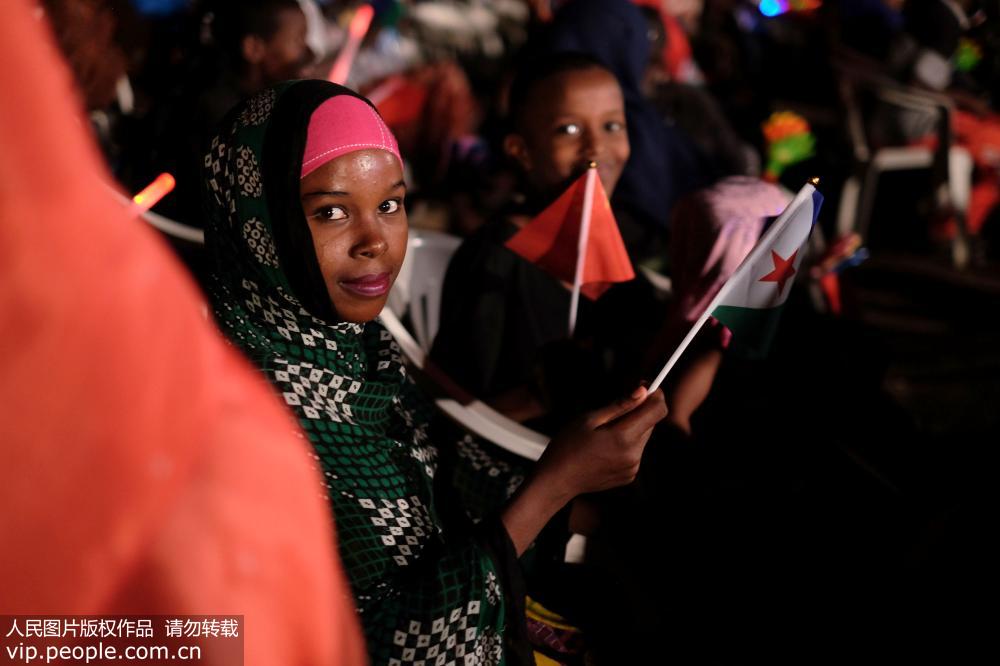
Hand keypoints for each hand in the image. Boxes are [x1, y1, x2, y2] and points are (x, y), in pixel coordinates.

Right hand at [535, 387, 667, 501]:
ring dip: (631, 428)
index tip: (644, 387)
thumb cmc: (567, 445)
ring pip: (642, 437)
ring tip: (603, 433)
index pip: (657, 410)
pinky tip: (604, 448)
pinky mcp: (629, 476)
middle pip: (650, 423)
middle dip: (638, 411)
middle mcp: (633, 455)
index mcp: (623, 438)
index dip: (654, 395)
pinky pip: (635, 452)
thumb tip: (642, 391)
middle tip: (614, 409)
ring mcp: (632, 468)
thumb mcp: (589, 419)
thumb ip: (620, 405)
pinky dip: (625, 444)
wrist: (557, 479)